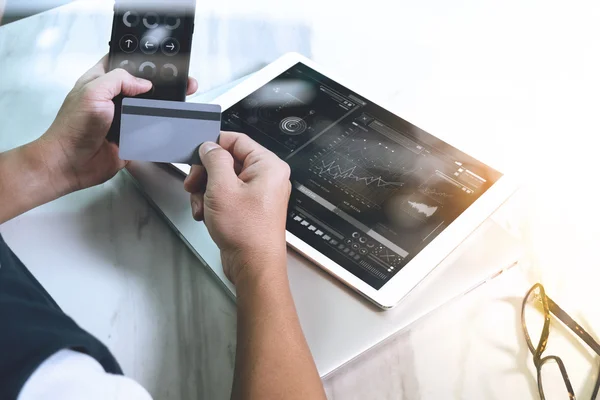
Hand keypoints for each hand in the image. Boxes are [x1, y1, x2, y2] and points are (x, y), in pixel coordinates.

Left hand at [36, 55, 198, 193]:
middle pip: (141, 84)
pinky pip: (150, 129)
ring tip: (176, 101)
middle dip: (158, 83)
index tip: (160, 60)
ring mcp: (123, 117)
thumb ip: (119, 80)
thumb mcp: (93, 92)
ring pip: (148, 107)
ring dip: (159, 106)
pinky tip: (166, 122)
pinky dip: (157, 127)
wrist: (72, 163)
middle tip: (176, 82)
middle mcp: (113, 97)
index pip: (123, 62)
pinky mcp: (131, 136)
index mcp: (101, 80)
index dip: (140, 60)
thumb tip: (144, 83)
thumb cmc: (72, 129)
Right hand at [183, 132, 291, 284]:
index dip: (213, 146)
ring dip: (206, 191)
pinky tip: (206, 215)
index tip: (196, 156)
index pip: (236, 140)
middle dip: (205, 174)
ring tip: (202, 206)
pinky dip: (213, 203)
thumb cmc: (247, 232)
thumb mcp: (221, 188)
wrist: (253, 265)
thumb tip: (209, 146)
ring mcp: (259, 193)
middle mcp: (267, 177)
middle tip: (193, 184)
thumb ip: (214, 160)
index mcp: (268, 166)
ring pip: (223, 179)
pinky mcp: (250, 208)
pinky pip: (227, 196)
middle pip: (228, 161)